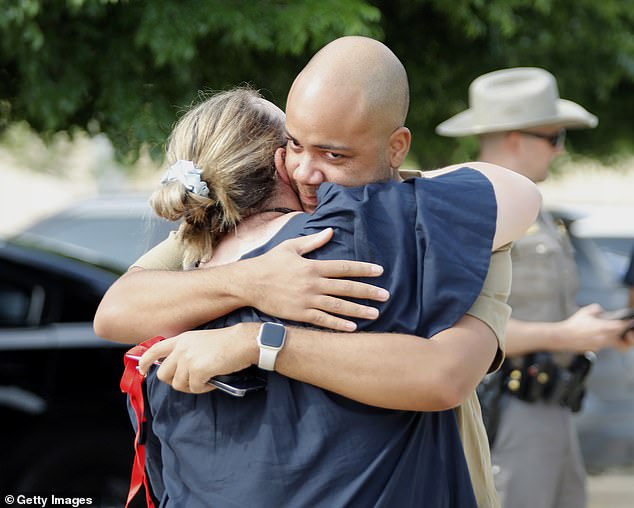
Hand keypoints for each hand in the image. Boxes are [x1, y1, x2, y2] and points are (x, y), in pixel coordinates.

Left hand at [138, 323, 258, 392]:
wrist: (243, 341)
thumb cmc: (228, 342)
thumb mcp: (201, 340)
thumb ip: (186, 351)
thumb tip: (178, 370)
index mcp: (182, 339)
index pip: (155, 349)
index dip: (146, 361)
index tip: (142, 370)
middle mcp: (181, 348)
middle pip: (163, 374)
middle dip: (175, 382)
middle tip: (190, 382)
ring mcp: (188, 359)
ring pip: (179, 385)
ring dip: (192, 386)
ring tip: (206, 380)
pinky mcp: (197, 370)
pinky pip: (194, 388)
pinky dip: (204, 388)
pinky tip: (214, 381)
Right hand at [239, 228, 389, 330]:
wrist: (248, 283)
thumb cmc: (269, 263)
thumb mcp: (290, 247)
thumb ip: (313, 241)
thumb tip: (330, 231)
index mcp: (313, 266)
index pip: (344, 267)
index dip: (363, 269)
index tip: (379, 271)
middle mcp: (313, 283)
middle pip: (346, 288)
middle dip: (368, 291)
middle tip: (386, 295)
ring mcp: (306, 300)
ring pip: (338, 306)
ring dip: (358, 310)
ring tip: (375, 313)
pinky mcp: (299, 314)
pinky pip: (322, 320)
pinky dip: (338, 325)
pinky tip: (353, 328)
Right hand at [560, 304, 633, 351]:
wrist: (563, 337)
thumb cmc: (573, 325)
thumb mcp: (585, 311)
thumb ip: (596, 309)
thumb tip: (601, 310)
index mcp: (603, 327)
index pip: (621, 326)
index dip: (627, 323)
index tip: (629, 320)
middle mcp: (604, 338)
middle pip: (621, 337)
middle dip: (624, 333)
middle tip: (626, 331)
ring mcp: (600, 345)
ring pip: (614, 342)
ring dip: (615, 338)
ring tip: (612, 333)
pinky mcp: (595, 349)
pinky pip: (604, 345)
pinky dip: (604, 341)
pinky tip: (597, 336)